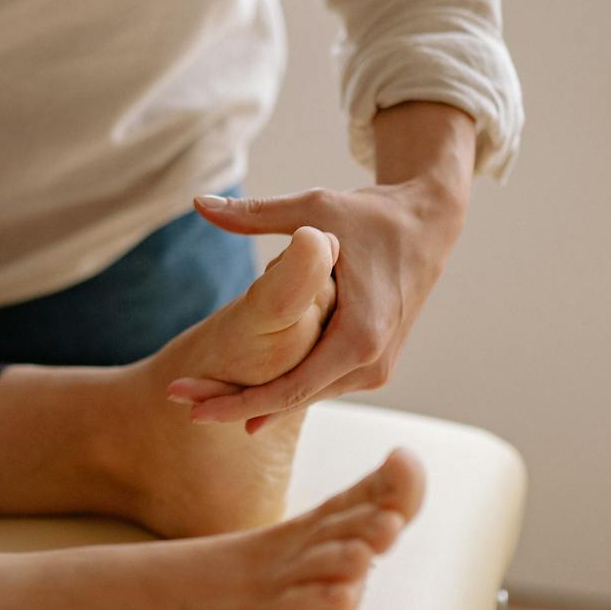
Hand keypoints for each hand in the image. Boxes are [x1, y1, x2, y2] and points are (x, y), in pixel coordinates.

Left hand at [173, 102, 477, 429]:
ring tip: (202, 393)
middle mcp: (372, 363)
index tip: (190, 406)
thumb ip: (253, 215)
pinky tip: (243, 387)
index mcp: (360, 335)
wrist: (429, 225)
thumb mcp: (312, 209)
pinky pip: (321, 382)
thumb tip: (199, 203)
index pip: (290, 389)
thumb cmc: (371, 215)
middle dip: (236, 403)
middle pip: (293, 399)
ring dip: (258, 397)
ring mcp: (376, 368)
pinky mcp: (374, 365)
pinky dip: (284, 384)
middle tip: (181, 400)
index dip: (237, 401)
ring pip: (306, 395)